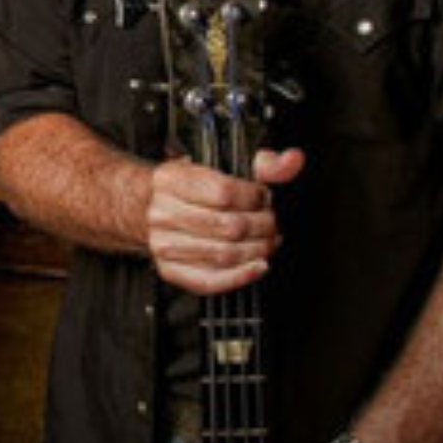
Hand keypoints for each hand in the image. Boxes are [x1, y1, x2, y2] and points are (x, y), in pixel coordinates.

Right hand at [145, 147, 304, 294]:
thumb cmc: (189, 188)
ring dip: (257, 251)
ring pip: (224, 255)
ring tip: (266, 241)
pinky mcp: (171, 270)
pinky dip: (240, 276)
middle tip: (271, 223)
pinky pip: (209, 281)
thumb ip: (263, 164)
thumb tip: (292, 161)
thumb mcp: (220, 165)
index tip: (263, 198)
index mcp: (170, 180)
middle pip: (228, 226)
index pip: (224, 193)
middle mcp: (162, 213)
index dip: (255, 198)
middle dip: (262, 227)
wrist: (151, 208)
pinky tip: (256, 266)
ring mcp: (164, 244)